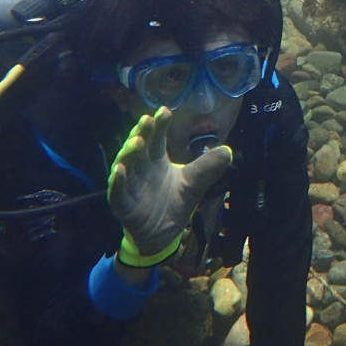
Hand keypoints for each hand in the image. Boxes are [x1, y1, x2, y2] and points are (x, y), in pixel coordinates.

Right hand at [107, 107, 232, 261]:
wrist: (163, 234)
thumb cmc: (174, 202)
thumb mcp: (194, 183)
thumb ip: (208, 168)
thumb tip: (228, 151)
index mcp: (156, 160)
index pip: (157, 139)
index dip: (160, 126)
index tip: (165, 111)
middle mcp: (141, 169)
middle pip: (140, 148)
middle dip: (142, 133)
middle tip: (147, 120)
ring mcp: (131, 186)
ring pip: (126, 165)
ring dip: (129, 153)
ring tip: (137, 141)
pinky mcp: (123, 205)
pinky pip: (117, 192)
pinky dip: (117, 181)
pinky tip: (119, 170)